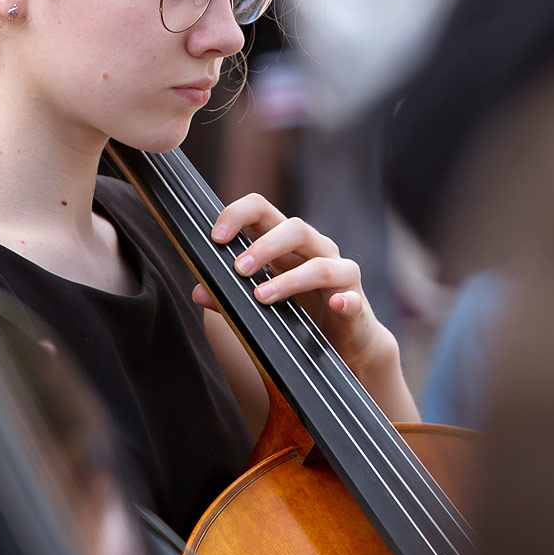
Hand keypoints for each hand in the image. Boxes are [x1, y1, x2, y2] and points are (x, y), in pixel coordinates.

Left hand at [193, 194, 416, 419]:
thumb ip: (231, 297)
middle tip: (237, 269)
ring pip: (320, 265)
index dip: (238, 215)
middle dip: (263, 246)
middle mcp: (316, 250)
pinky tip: (335, 305)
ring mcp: (340, 274)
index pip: (263, 211)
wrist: (347, 344)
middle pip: (295, 228)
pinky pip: (352, 299)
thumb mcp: (264, 302)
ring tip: (261, 297)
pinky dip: (345, 301)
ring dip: (290, 280)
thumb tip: (198, 291)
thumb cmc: (301, 314)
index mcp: (288, 244)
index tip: (216, 237)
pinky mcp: (356, 304)